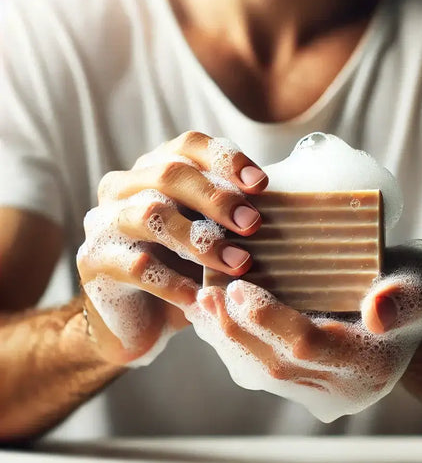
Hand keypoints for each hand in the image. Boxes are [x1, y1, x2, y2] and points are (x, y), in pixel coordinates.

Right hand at [77, 131, 267, 365]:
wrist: (138, 317)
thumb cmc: (182, 269)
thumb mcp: (208, 236)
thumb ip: (231, 215)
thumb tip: (287, 201)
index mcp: (153, 170)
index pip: (188, 145)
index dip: (226, 159)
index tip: (262, 185)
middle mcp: (123, 187)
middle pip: (168, 173)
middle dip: (216, 198)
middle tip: (252, 224)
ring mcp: (103, 222)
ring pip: (149, 214)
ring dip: (199, 239)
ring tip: (237, 263)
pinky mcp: (93, 261)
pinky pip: (136, 265)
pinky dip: (175, 281)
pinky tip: (202, 295)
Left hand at [194, 240, 421, 421]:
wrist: (396, 313)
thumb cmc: (405, 289)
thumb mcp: (421, 283)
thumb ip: (405, 298)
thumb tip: (376, 312)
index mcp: (370, 366)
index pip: (309, 346)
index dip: (269, 319)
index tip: (238, 288)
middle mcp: (342, 390)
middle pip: (276, 365)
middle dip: (236, 331)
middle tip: (209, 295)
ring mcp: (318, 394)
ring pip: (259, 374)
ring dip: (225, 340)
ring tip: (201, 307)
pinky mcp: (299, 386)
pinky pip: (256, 372)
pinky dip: (229, 345)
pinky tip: (211, 320)